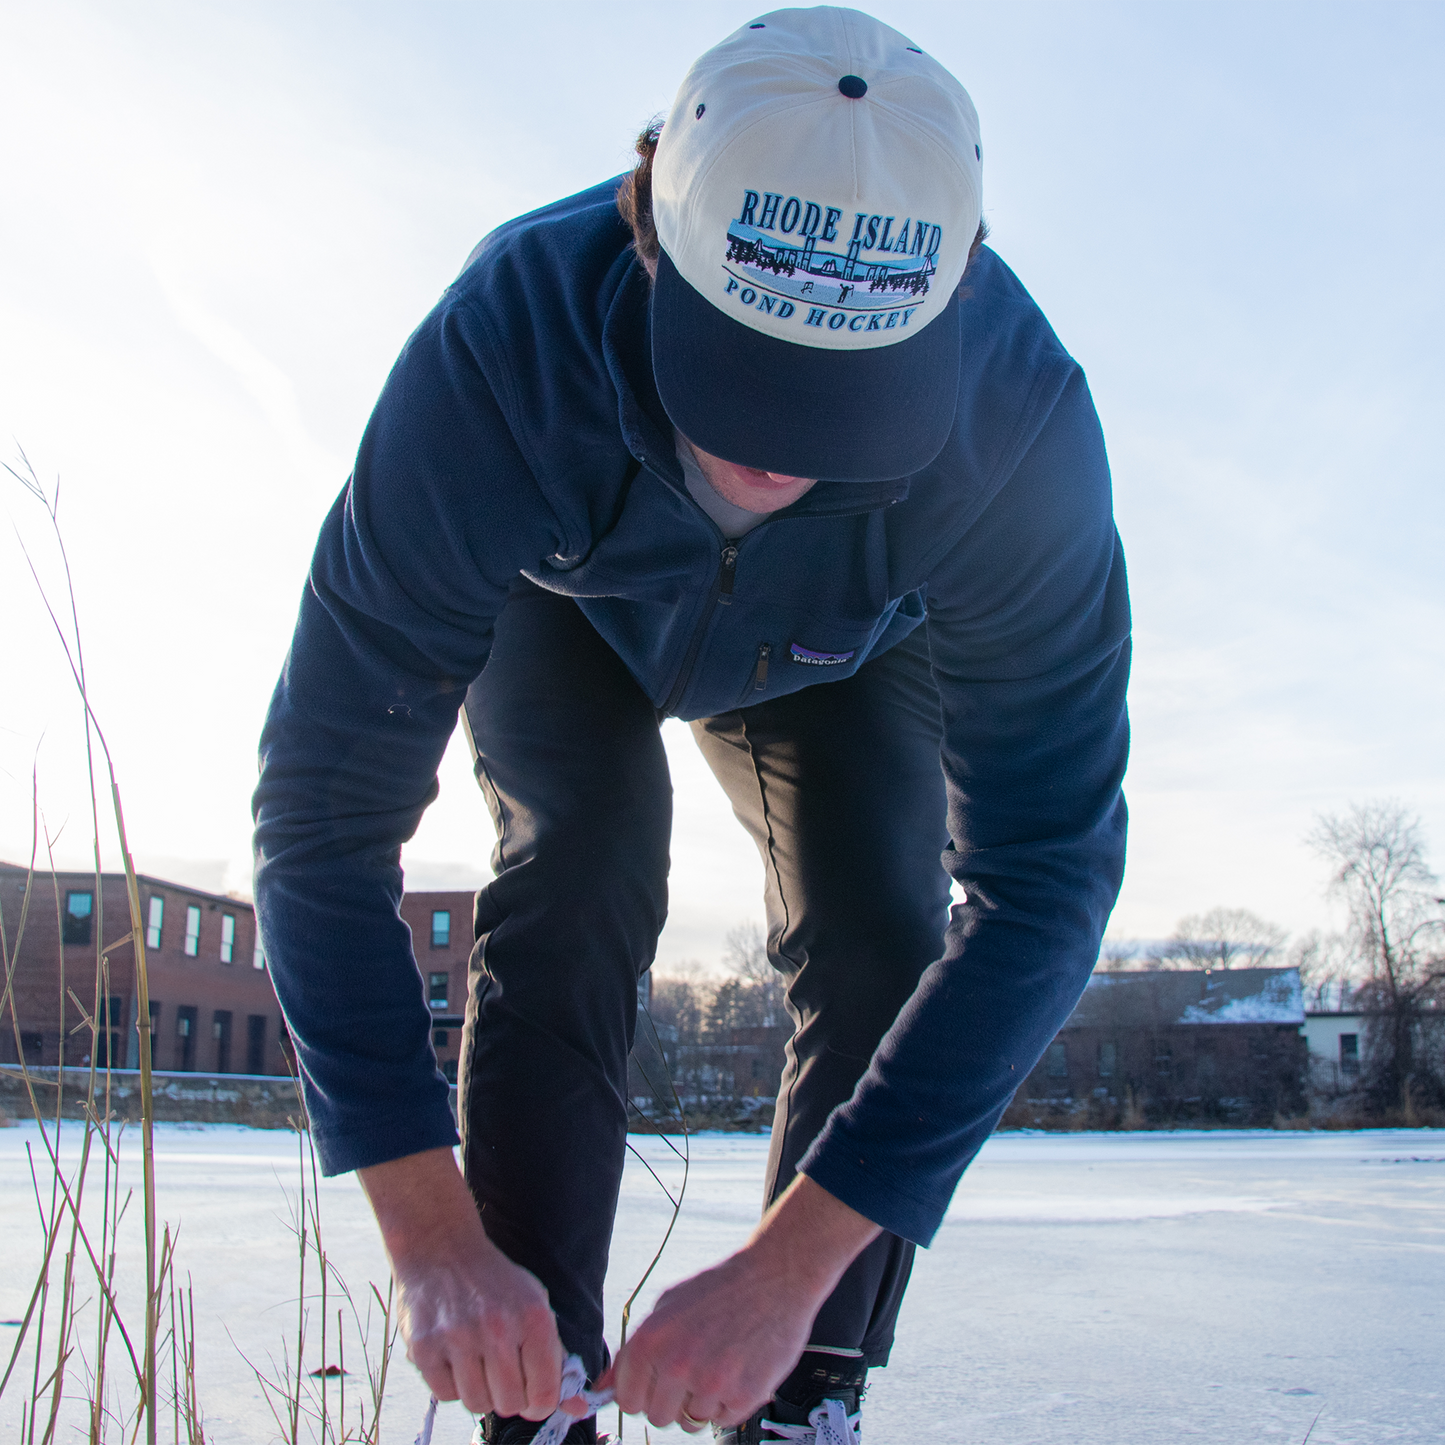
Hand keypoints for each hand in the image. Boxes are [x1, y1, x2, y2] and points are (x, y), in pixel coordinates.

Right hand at [359, 1147, 571, 1419]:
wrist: (442, 1248)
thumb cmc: (496, 1284)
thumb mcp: (535, 1306)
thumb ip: (556, 1359)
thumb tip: (579, 1408)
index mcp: (533, 1318)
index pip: (545, 1393)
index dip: (541, 1402)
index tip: (533, 1394)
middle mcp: (498, 1328)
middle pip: (510, 1405)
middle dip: (508, 1395)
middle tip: (501, 1371)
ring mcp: (458, 1338)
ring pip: (477, 1404)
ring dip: (479, 1391)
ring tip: (477, 1360)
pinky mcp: (424, 1347)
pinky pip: (445, 1395)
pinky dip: (451, 1384)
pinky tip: (454, 1356)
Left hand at [603, 1176, 879, 1428]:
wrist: (775, 1275)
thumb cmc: (720, 1288)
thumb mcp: (666, 1304)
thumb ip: (633, 1350)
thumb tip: (602, 1387)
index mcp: (650, 1339)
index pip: (626, 1399)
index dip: (641, 1394)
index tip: (654, 1385)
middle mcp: (676, 1363)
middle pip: (656, 1418)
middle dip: (672, 1401)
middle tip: (694, 1371)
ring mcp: (710, 1382)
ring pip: (690, 1422)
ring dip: (702, 1403)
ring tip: (719, 1364)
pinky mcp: (743, 1396)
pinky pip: (722, 1421)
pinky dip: (730, 1403)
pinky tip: (738, 1368)